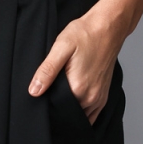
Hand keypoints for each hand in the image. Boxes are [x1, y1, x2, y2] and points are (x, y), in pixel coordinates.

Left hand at [28, 1, 124, 124]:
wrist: (108, 27)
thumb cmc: (85, 34)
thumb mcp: (61, 47)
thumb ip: (47, 70)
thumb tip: (34, 91)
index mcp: (78, 88)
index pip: (56, 110)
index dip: (46, 106)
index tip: (40, 97)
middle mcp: (91, 98)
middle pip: (68, 114)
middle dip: (57, 109)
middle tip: (49, 94)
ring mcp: (99, 98)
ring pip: (80, 116)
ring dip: (69, 112)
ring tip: (60, 96)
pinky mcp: (103, 95)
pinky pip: (91, 114)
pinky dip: (81, 112)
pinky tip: (72, 101)